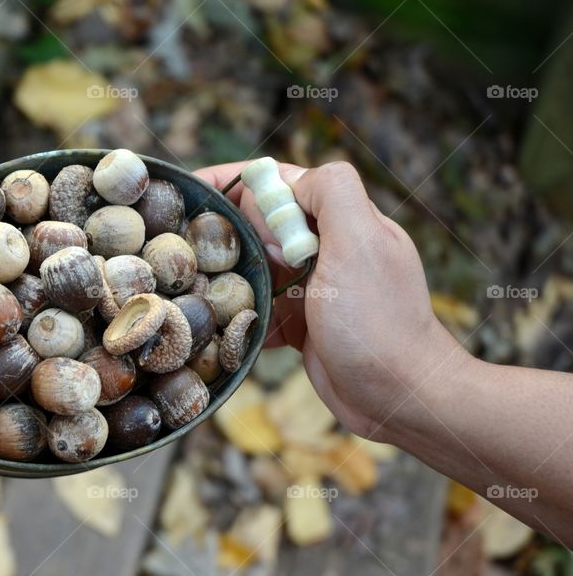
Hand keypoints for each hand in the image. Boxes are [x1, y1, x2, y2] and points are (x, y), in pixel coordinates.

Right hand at [194, 161, 470, 439]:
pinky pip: (260, 310)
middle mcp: (326, 248)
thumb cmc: (379, 322)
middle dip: (220, 230)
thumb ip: (331, 193)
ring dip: (225, 275)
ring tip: (186, 284)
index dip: (231, 180)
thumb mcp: (359, 243)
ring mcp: (313, 288)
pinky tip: (215, 324)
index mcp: (340, 220)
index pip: (278, 182)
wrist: (400, 397)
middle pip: (259, 224)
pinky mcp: (302, 325)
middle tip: (176, 244)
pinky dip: (239, 316)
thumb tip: (281, 179)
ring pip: (255, 267)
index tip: (186, 190)